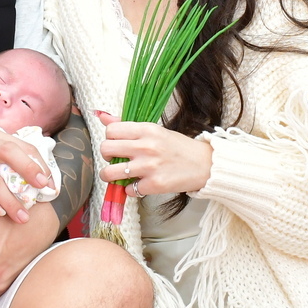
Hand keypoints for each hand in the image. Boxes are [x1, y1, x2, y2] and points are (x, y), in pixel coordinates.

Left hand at [98, 115, 213, 196]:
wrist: (204, 165)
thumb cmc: (178, 147)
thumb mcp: (155, 130)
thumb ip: (128, 126)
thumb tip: (103, 117)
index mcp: (146, 130)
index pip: (111, 130)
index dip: (109, 138)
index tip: (116, 144)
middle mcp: (146, 146)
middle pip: (105, 149)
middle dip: (106, 156)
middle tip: (115, 159)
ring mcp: (149, 167)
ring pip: (109, 172)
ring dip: (110, 176)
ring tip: (118, 175)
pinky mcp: (154, 185)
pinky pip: (128, 190)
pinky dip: (131, 189)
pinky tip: (139, 184)